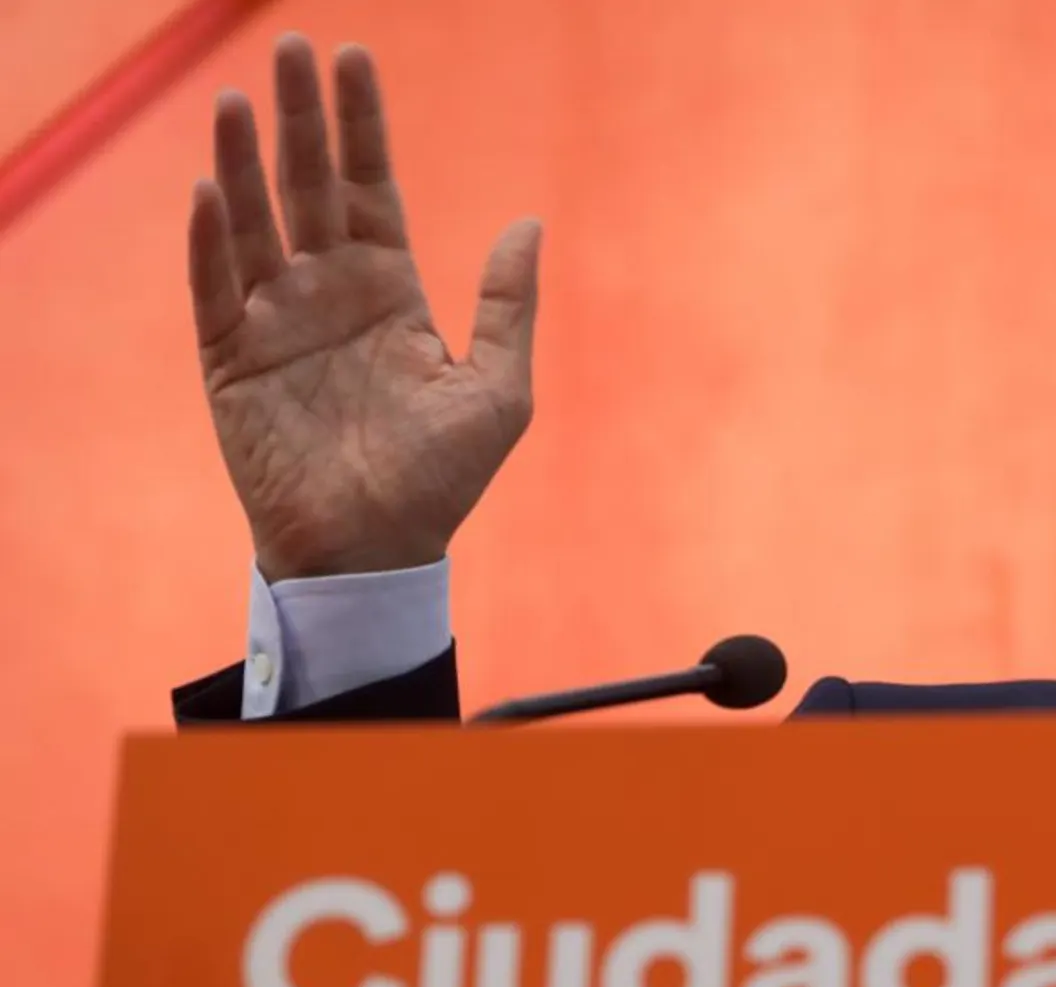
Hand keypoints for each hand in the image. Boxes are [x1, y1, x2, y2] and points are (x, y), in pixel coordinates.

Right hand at [187, 34, 539, 580]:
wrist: (378, 551)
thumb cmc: (441, 480)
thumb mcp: (498, 389)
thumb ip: (508, 306)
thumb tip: (528, 223)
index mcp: (389, 291)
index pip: (369, 188)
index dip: (361, 126)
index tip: (355, 59)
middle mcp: (329, 293)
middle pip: (308, 187)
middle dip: (300, 119)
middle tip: (293, 47)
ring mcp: (277, 323)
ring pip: (255, 224)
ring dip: (245, 163)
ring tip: (243, 100)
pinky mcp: (232, 363)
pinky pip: (216, 290)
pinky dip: (212, 243)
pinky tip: (213, 191)